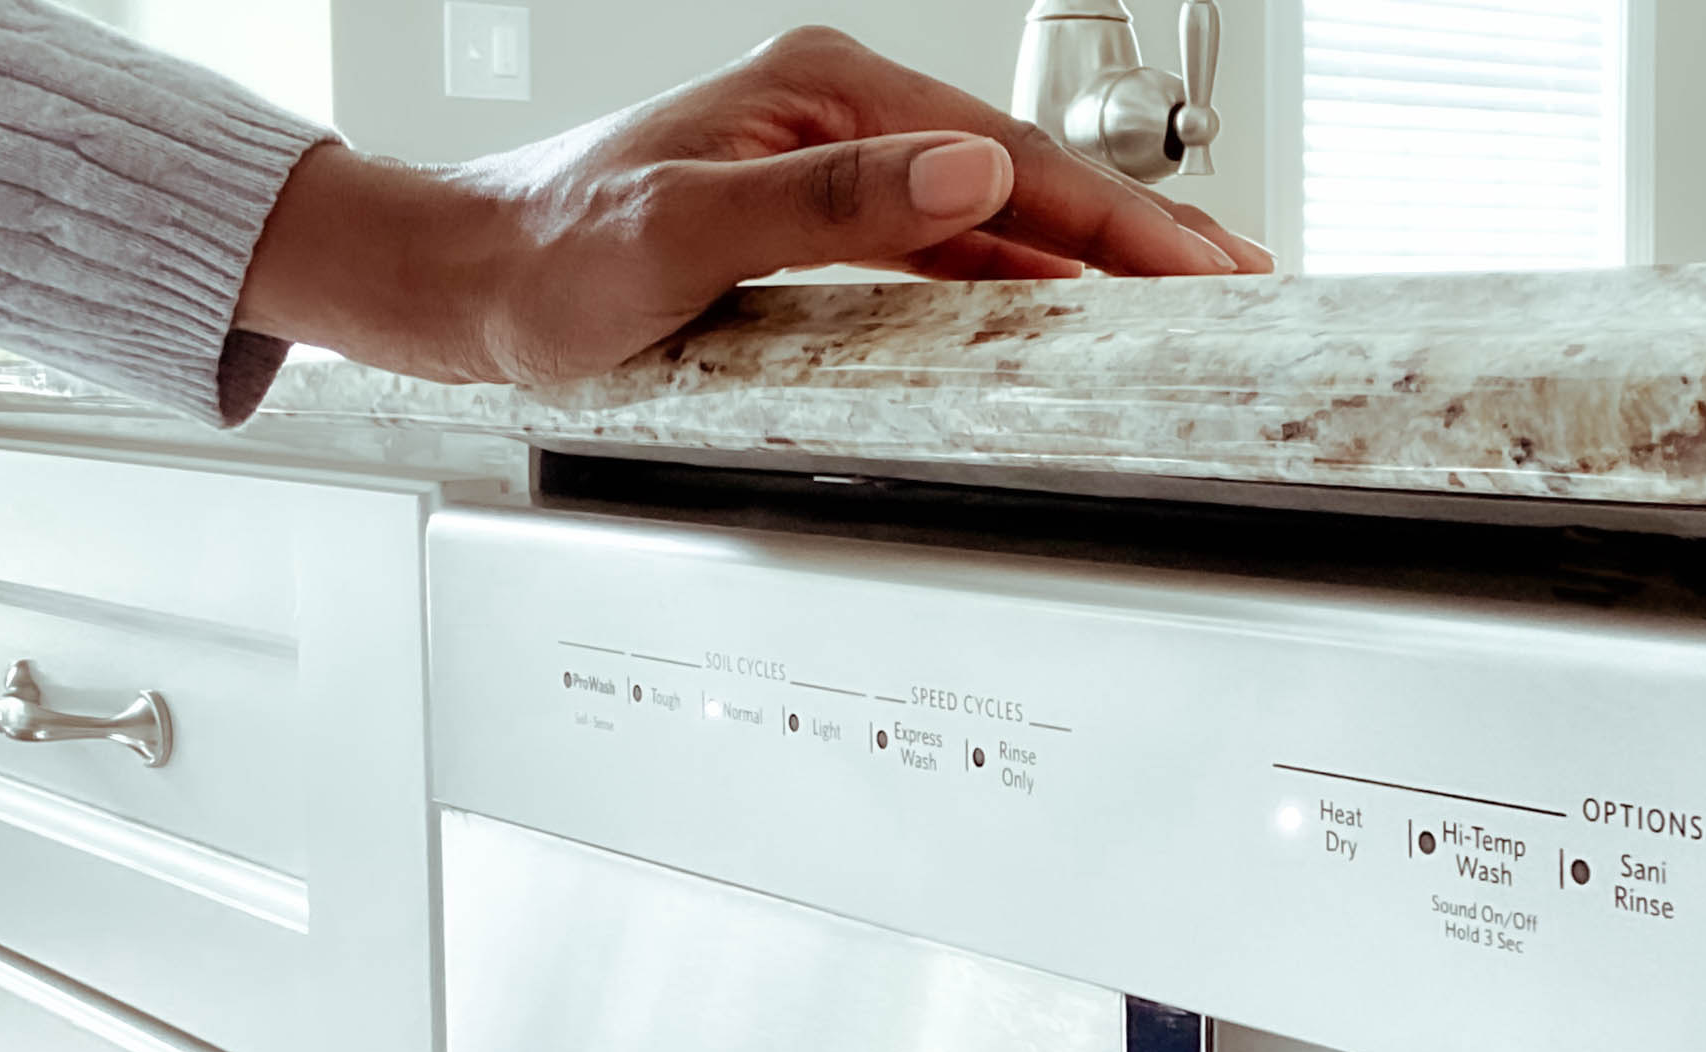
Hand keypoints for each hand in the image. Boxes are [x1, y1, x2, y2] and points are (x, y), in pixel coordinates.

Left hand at [234, 26, 1267, 388]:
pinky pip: (953, 244)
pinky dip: (1025, 272)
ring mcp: (835, 164)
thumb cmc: (549, 262)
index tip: (1207, 265)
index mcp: (827, 95)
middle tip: (1242, 279)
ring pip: (1003, 210)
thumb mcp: (687, 235)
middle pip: (1028, 176)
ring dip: (1096, 256)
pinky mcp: (819, 218)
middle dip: (1142, 232)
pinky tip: (1066, 303)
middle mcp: (840, 115)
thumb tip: (971, 175)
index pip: (1012, 163)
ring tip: (1184, 293)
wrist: (464, 282)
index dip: (1122, 223)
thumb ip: (833, 205)